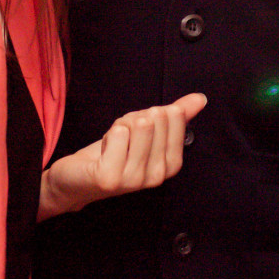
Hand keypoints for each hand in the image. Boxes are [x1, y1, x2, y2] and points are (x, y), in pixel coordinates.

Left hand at [40, 92, 207, 219]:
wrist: (78, 179)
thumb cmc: (115, 153)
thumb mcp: (148, 131)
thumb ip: (176, 116)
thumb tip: (200, 98)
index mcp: (171, 164)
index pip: (173, 116)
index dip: (152, 113)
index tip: (139, 129)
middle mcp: (157, 176)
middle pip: (154, 119)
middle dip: (134, 119)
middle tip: (123, 138)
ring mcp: (134, 179)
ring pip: (138, 125)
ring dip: (120, 127)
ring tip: (114, 144)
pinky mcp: (111, 178)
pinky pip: (118, 134)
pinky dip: (109, 134)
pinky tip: (104, 151)